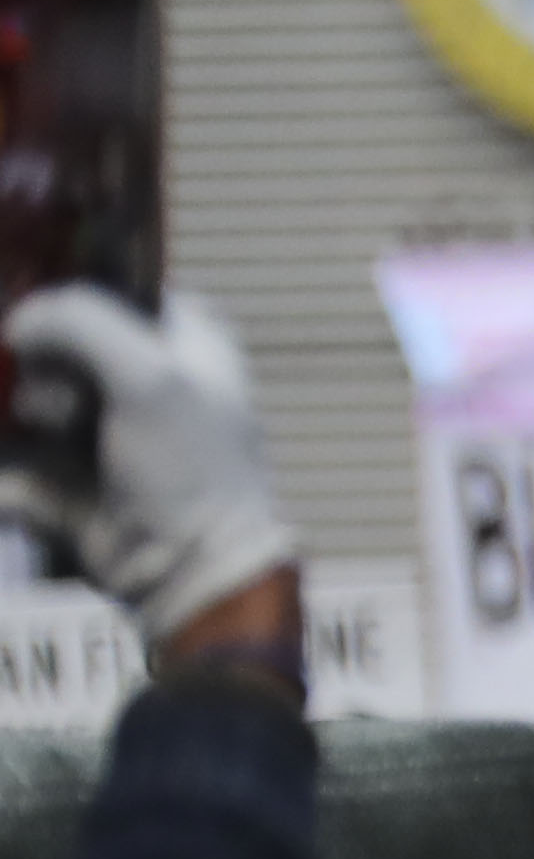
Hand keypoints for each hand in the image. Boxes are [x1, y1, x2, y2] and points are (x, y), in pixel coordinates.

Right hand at [4, 288, 292, 644]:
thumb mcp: (151, 377)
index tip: (37, 312)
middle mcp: (145, 375)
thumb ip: (84, 323)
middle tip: (61, 397)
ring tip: (52, 427)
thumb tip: (23, 318)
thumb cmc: (190, 468)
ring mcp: (101, 424)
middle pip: (58, 338)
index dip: (71, 293)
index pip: (116, 286)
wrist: (186, 571)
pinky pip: (15, 448)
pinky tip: (25, 461)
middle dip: (37, 358)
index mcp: (186, 340)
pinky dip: (10, 458)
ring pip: (29, 389)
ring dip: (23, 403)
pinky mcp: (66, 469)